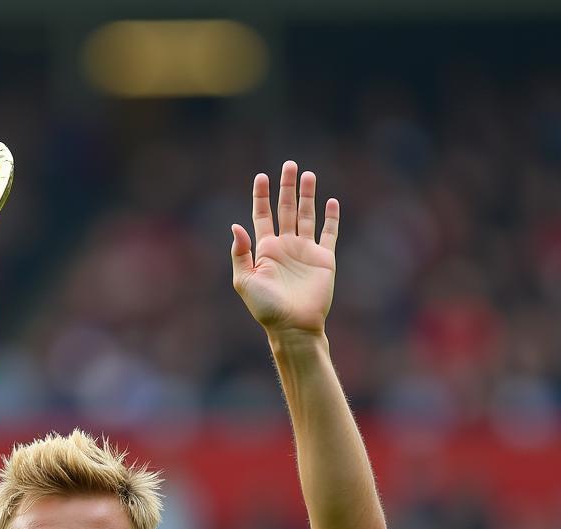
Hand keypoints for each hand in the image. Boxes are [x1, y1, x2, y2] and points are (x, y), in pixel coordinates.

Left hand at [231, 161, 337, 337]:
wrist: (294, 326)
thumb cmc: (266, 307)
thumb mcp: (245, 280)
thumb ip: (240, 253)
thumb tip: (236, 226)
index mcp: (265, 250)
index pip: (262, 215)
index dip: (261, 196)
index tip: (261, 176)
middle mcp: (285, 247)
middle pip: (286, 209)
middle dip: (286, 187)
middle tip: (289, 165)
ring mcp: (305, 251)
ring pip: (307, 216)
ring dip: (307, 195)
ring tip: (308, 174)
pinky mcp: (324, 259)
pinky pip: (329, 233)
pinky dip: (331, 218)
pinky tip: (331, 202)